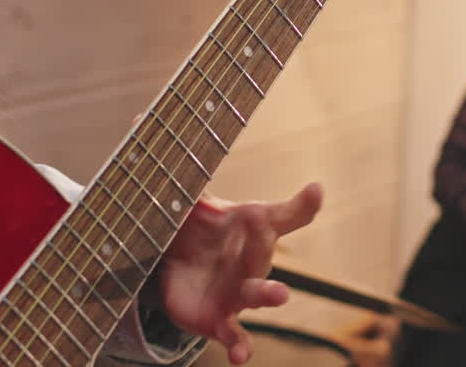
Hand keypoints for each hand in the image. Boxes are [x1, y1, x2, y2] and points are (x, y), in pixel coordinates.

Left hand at [158, 183, 322, 363]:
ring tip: (281, 295)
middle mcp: (254, 259)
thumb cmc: (199, 227)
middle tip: (262, 224)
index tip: (316, 190)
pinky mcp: (221, 320)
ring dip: (270, 294)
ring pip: (260, 293)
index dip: (302, 203)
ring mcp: (240, 292)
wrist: (176, 267)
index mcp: (252, 225)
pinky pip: (235, 336)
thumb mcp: (195, 199)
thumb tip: (149, 122)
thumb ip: (190, 172)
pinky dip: (240, 347)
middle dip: (263, 241)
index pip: (283, 213)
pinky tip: (240, 356)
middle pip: (265, 249)